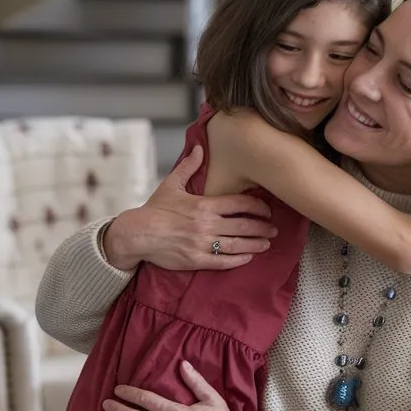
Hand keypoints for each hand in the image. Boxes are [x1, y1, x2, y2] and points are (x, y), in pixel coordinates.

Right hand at [103, 144, 277, 270]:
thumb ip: (188, 167)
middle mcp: (207, 224)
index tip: (267, 210)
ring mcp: (202, 243)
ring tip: (266, 244)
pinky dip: (239, 260)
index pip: (240, 203)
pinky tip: (249, 257)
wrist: (137, 234)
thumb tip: (199, 148)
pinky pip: (224, 261)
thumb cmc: (154, 210)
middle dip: (263, 227)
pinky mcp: (196, 260)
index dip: (258, 206)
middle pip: (244, 225)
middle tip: (274, 229)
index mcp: (204, 205)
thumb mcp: (171, 184)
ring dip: (256, 244)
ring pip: (238, 244)